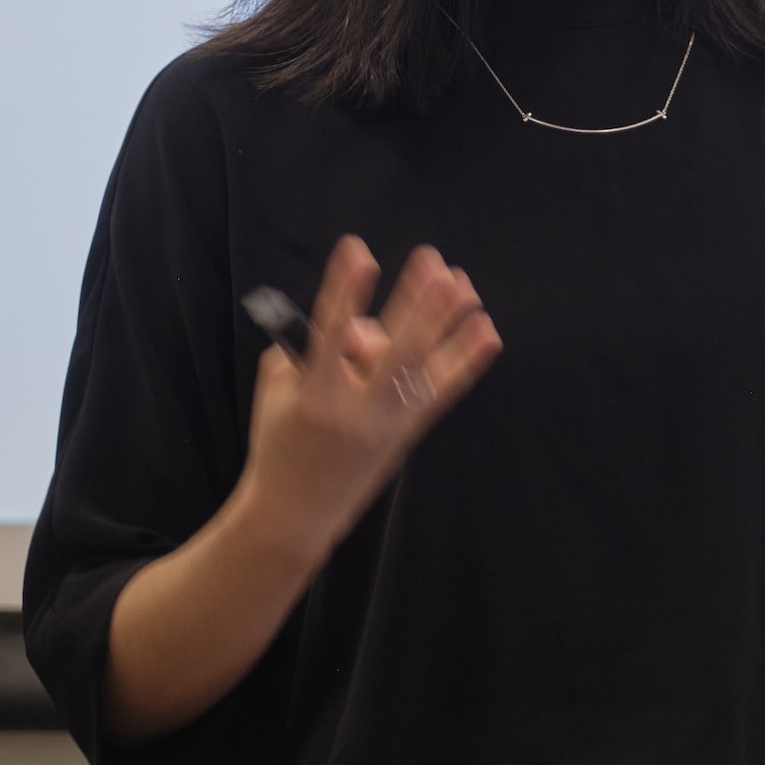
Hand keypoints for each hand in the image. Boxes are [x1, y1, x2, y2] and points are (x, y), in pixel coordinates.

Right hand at [233, 235, 501, 563]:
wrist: (295, 513)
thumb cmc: (279, 443)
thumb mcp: (277, 392)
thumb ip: (310, 349)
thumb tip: (359, 324)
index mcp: (315, 397)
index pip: (331, 333)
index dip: (346, 290)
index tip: (359, 251)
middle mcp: (357, 410)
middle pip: (396, 349)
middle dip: (416, 303)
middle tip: (433, 263)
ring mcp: (388, 423)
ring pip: (425, 367)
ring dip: (448, 323)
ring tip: (466, 286)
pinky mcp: (408, 431)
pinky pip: (443, 392)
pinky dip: (466, 361)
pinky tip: (487, 333)